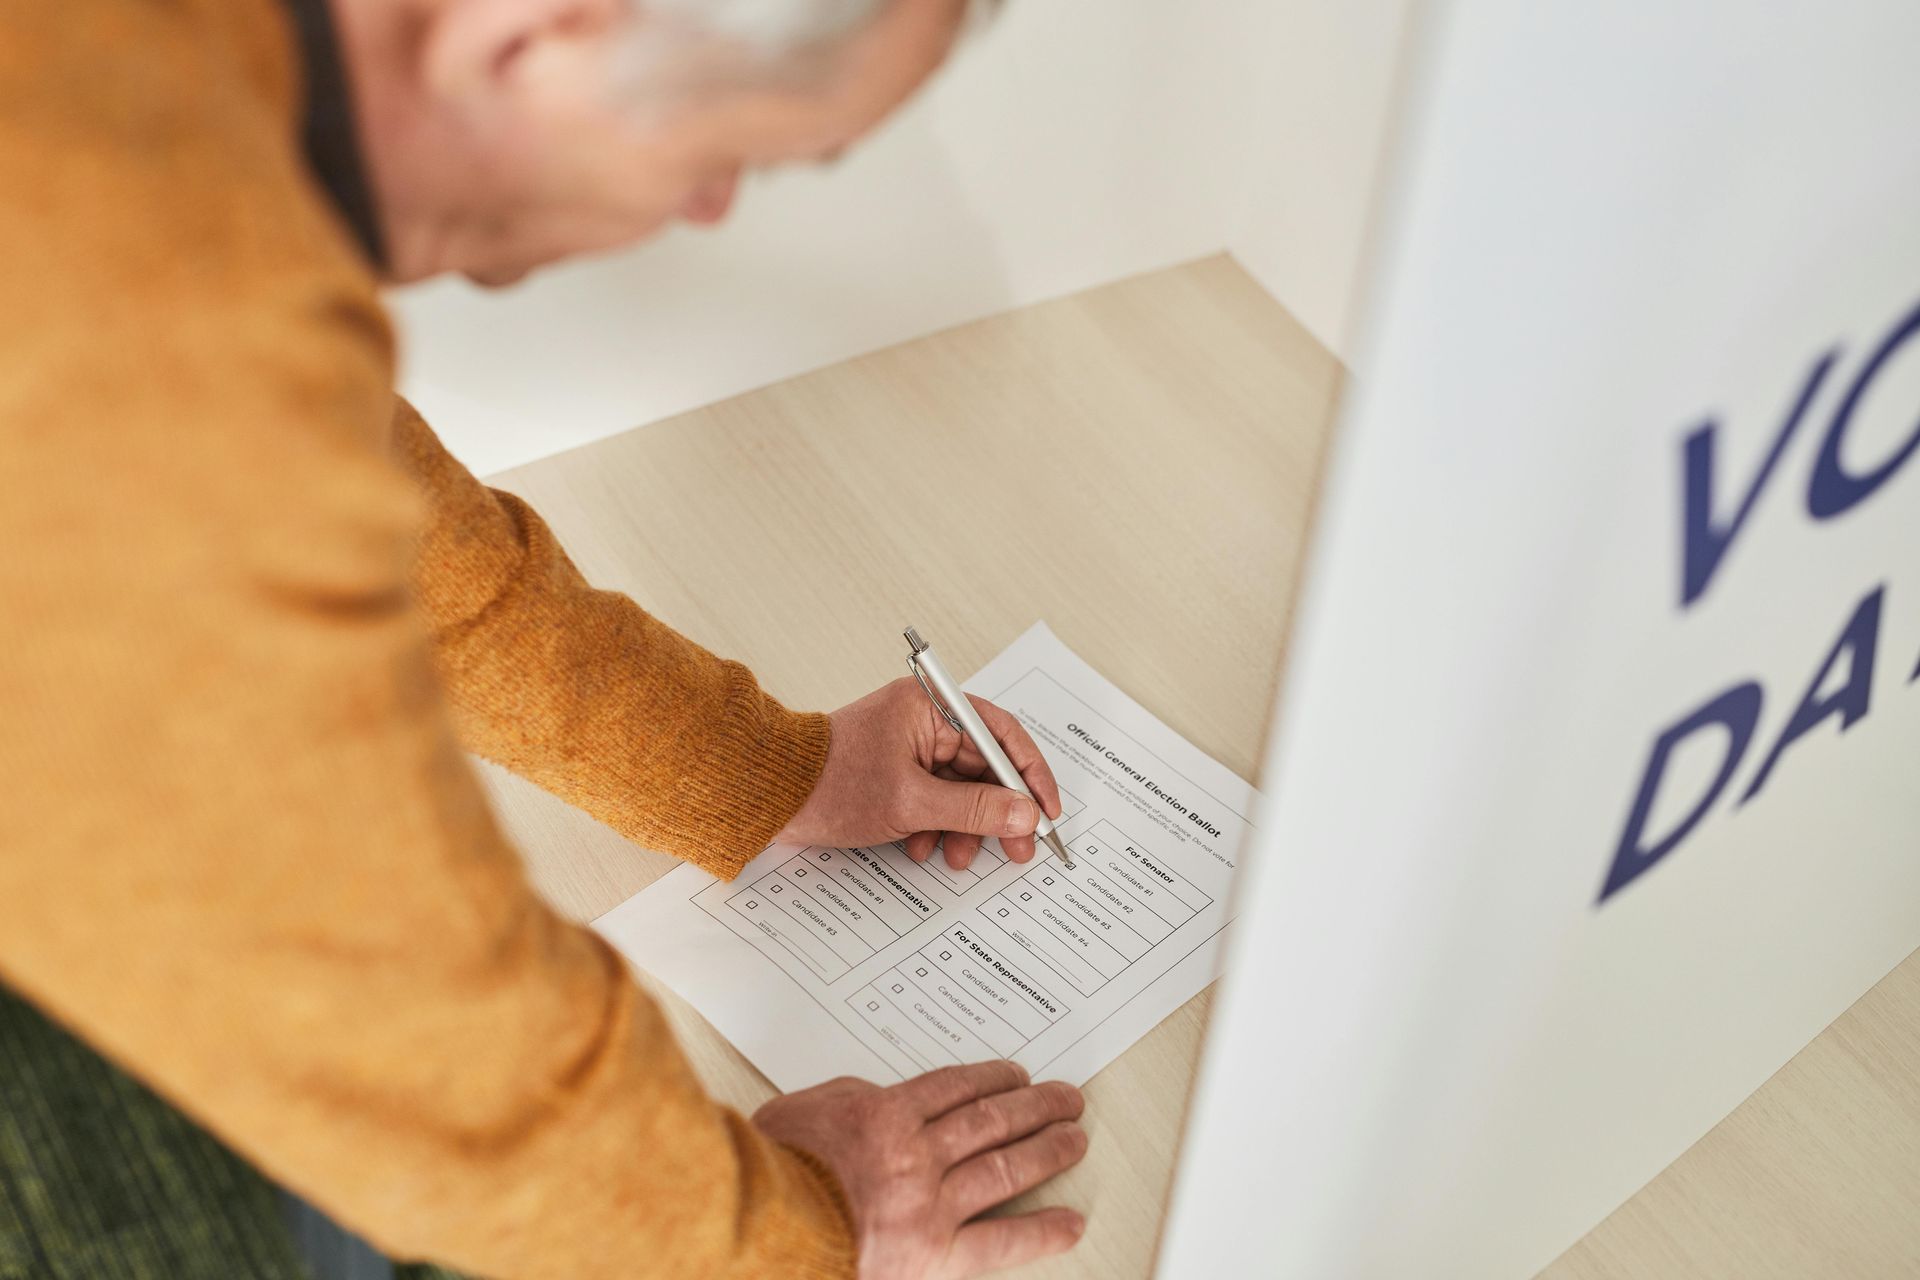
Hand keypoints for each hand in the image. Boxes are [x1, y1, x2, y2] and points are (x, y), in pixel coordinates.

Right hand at [754, 1062, 1087, 1278]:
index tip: (1016, 1076)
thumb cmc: (769, 1174)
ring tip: (1074, 1139)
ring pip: (1003, 1166)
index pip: (954, 1087)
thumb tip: (879, 1099)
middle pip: (990, 1120)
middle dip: (1034, 1106)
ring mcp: (929, 1204)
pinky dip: (1040, 1231)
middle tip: (1064, 1098)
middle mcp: (915, 1154)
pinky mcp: (935, 1254)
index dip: (992, 1078)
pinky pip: (1001, 1240)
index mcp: (884, 1115)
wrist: (758, 1233)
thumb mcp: (804, 1111)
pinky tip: (1070, 1224)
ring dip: (1046, 1151)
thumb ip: (851, 1100)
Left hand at [778, 678, 1063, 869]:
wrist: (767, 795)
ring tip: (956, 856)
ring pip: (959, 788)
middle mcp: (923, 718)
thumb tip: (1025, 814)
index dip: (1030, 776)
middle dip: (996, 812)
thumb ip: (975, 809)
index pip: (1002, 735)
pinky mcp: (894, 769)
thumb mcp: (912, 804)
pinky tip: (921, 848)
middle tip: (1017, 849)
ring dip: (964, 826)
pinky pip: (933, 797)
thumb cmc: (828, 785)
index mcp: (931, 706)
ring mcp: (908, 745)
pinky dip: (935, 825)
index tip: (1047, 813)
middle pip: (983, 766)